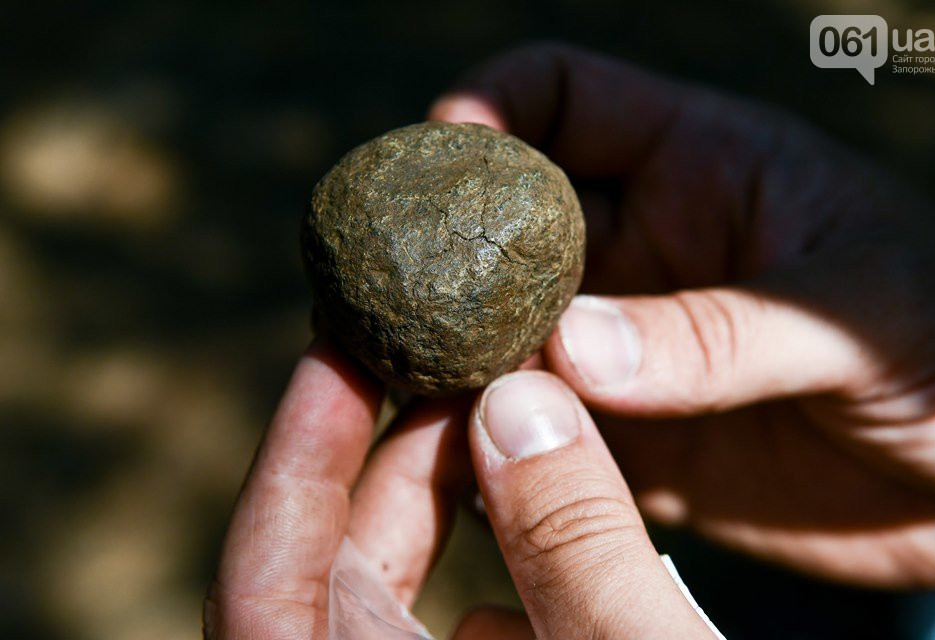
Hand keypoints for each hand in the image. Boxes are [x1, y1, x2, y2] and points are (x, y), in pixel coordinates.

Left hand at [204, 345, 717, 638]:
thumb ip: (580, 546)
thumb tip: (517, 404)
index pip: (265, 599)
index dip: (291, 467)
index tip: (335, 358)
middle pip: (326, 581)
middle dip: (379, 459)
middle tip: (436, 360)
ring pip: (394, 597)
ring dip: (444, 497)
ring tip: (502, 409)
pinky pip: (461, 622)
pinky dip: (496, 550)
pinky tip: (553, 504)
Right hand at [431, 44, 934, 586]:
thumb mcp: (863, 316)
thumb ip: (724, 330)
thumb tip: (572, 345)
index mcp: (701, 168)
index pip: (563, 97)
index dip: (491, 108)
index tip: (442, 155)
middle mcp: (643, 250)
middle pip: (505, 223)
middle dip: (443, 249)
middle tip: (392, 295)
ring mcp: (625, 348)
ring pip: (500, 332)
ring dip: (451, 357)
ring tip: (408, 389)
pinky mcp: (625, 441)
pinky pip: (531, 432)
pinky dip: (484, 444)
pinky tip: (453, 463)